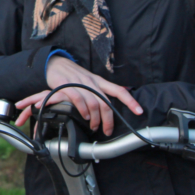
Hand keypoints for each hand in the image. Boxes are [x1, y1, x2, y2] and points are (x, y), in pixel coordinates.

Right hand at [14, 56, 142, 135]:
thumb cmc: (73, 75)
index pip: (118, 90)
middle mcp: (91, 82)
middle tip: (107, 130)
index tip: (139, 111)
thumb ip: (100, 91)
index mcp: (99, 81)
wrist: (55, 63)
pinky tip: (83, 116)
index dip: (130, 101)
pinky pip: (78, 100)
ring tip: (93, 126)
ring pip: (93, 104)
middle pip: (106, 103)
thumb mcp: (89, 81)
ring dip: (95, 119)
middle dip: (109, 120)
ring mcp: (80, 84)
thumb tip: (114, 101)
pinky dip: (82, 110)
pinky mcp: (67, 86)